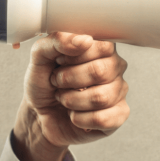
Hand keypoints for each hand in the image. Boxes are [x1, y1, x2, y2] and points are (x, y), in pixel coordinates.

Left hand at [12, 32, 129, 160]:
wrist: (40, 115)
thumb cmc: (45, 84)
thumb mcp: (40, 57)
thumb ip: (57, 41)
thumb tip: (84, 40)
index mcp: (100, 47)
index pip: (102, 46)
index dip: (74, 57)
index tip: (59, 62)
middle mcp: (114, 66)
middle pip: (100, 71)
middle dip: (69, 80)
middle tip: (58, 82)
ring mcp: (119, 90)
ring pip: (101, 97)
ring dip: (72, 101)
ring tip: (65, 99)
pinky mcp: (119, 114)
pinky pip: (103, 119)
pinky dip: (80, 119)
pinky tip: (75, 115)